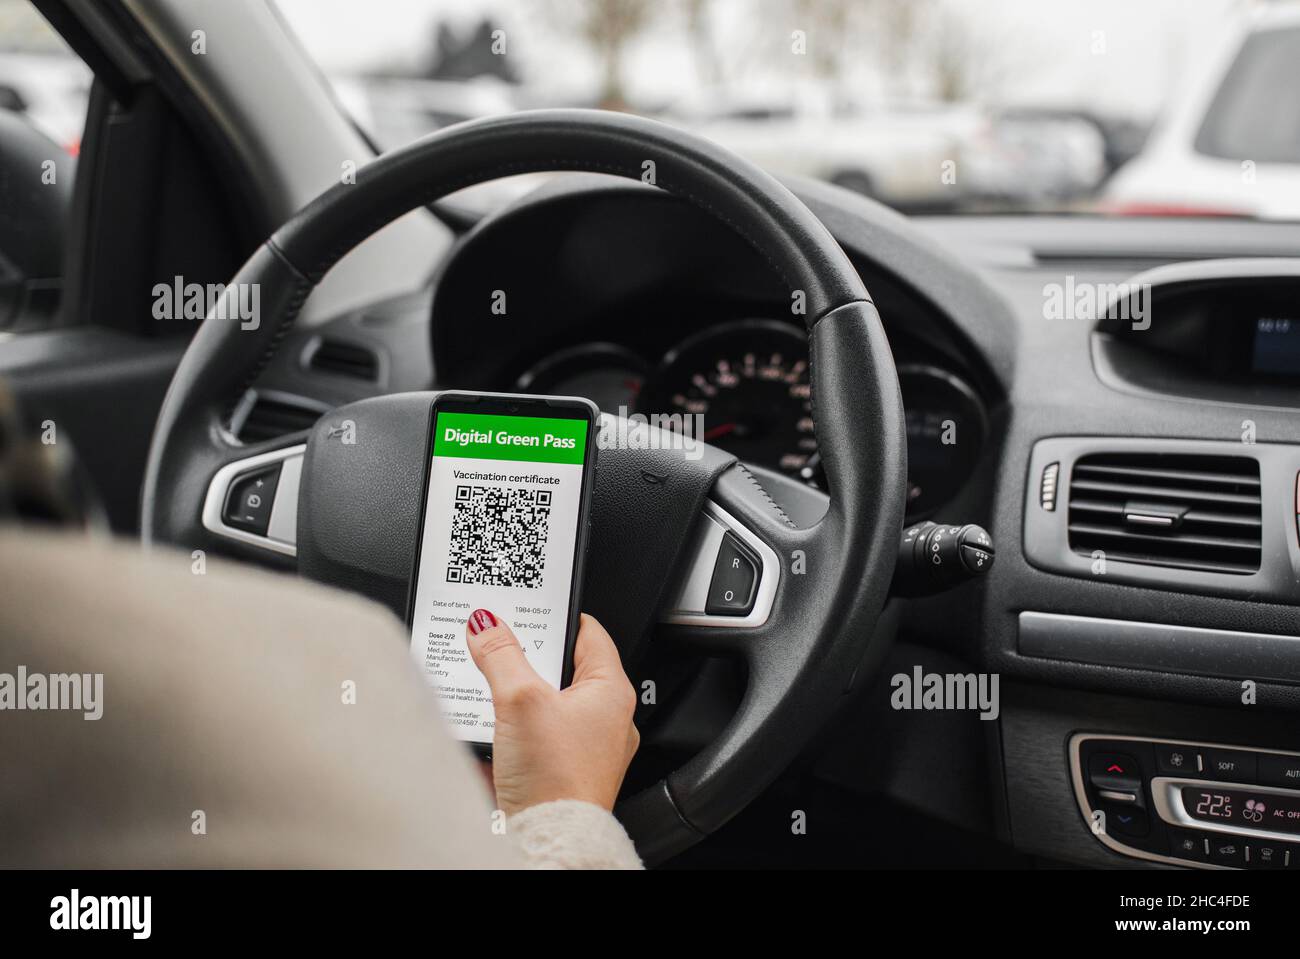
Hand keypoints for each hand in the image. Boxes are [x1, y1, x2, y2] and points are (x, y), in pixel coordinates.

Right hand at [465, 610, 638, 815]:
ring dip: (518, 694)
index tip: (529, 606)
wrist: (550, 839)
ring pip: (547, 701)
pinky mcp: (561, 769)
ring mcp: (585, 746)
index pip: (588, 631)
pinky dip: (514, 726)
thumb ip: (501, 654)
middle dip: (529, 657)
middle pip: (563, 667)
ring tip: (493, 687)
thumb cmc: (557, 778)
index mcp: (611, 690)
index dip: (556, 615)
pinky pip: (537, 734)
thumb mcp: (520, 700)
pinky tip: (492, 726)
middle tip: (501, 645)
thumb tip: (486, 624)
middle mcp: (605, 718)